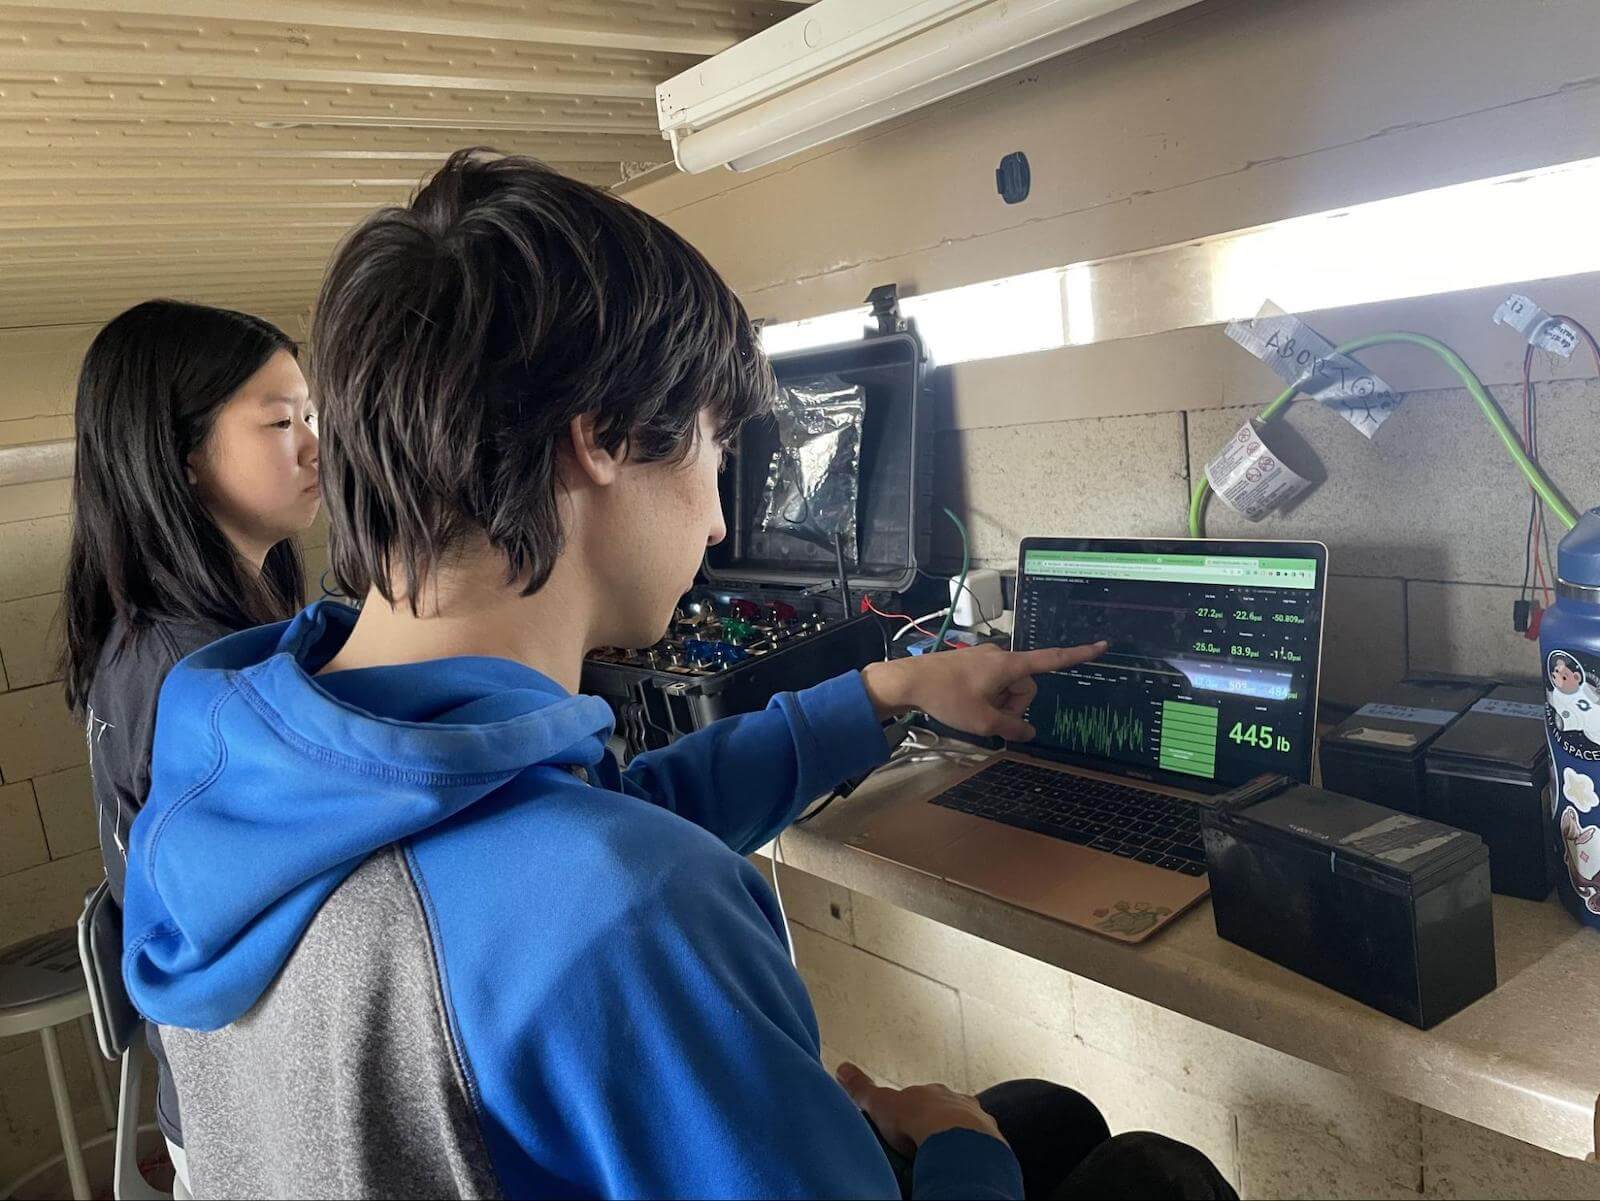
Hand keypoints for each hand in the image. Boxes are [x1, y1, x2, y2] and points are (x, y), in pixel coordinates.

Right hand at [834, 1062, 1006, 1155]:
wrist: (953, 1138)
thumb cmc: (916, 1121)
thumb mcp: (880, 1104)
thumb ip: (862, 1088)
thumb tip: (841, 1067)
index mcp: (929, 1092)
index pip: (920, 1098)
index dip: (912, 1111)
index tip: (906, 1124)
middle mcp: (954, 1099)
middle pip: (945, 1108)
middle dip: (937, 1121)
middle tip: (925, 1142)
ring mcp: (975, 1117)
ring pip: (966, 1123)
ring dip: (957, 1134)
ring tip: (945, 1153)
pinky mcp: (989, 1137)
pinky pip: (982, 1142)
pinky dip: (973, 1148)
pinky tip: (963, 1158)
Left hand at [861, 642, 1107, 739]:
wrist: (909, 681)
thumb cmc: (947, 698)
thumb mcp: (982, 721)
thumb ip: (1012, 729)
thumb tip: (1029, 733)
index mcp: (1009, 665)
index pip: (1051, 660)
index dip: (1078, 655)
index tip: (1101, 646)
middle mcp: (1001, 656)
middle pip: (1025, 685)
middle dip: (1014, 704)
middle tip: (989, 716)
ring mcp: (985, 658)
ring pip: (1007, 687)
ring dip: (998, 702)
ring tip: (973, 709)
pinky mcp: (972, 664)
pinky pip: (992, 683)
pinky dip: (987, 697)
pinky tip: (966, 704)